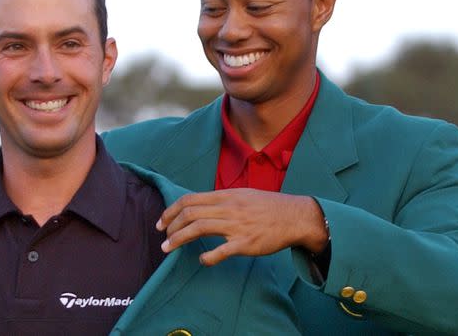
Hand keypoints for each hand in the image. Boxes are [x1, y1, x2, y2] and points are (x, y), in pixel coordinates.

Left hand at [156, 189, 327, 265]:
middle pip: (190, 214)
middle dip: (171, 227)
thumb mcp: (242, 195)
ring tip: (168, 249)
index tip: (162, 222)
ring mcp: (236, 225)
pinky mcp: (246, 242)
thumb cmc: (268, 207)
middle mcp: (228, 208)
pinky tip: (202, 260)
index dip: (171, 211)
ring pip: (199, 228)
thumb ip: (221, 200)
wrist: (295, 217)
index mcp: (226, 195)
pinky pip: (221, 250)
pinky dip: (208, 256)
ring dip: (179, 240)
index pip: (189, 199)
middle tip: (163, 239)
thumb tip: (200, 207)